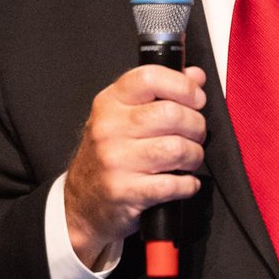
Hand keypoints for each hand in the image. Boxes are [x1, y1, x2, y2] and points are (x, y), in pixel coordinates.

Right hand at [65, 65, 206, 267]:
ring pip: (177, 148)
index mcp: (110, 103)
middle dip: (196, 126)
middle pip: (171, 114)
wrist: (82, 203)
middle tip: (195, 135)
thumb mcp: (124, 117)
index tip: (197, 98)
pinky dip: (188, 185)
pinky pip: (173, 184)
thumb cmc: (109, 156)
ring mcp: (115, 160)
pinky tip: (183, 182)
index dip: (183, 86)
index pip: (150, 77)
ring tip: (188, 160)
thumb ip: (160, 93)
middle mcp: (109, 128)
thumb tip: (195, 75)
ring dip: (194, 156)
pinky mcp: (125, 191)